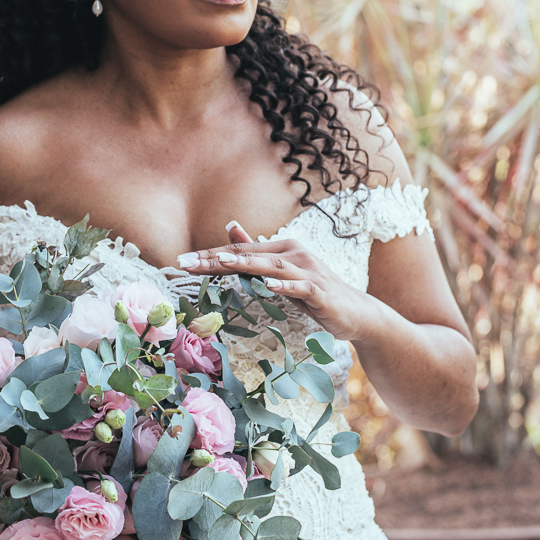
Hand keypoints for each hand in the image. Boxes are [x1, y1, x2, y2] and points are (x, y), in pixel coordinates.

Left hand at [177, 223, 368, 341]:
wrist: (357, 312)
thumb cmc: (315, 293)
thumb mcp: (282, 272)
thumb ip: (256, 253)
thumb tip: (230, 226)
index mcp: (281, 249)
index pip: (240, 249)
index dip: (211, 255)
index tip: (182, 262)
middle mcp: (294, 254)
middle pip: (250, 255)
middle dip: (216, 259)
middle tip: (186, 263)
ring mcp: (308, 272)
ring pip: (273, 267)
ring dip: (247, 264)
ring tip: (222, 263)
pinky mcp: (321, 292)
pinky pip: (301, 288)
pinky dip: (285, 287)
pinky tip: (270, 286)